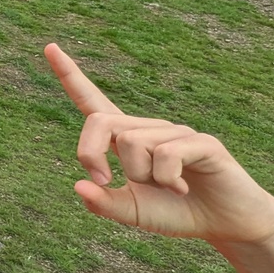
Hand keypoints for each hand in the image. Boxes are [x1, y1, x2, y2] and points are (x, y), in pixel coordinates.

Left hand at [45, 43, 273, 246]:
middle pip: (100, 122)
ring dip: (142, 177)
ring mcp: (176, 131)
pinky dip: (168, 180)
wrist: (225, 225)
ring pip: (132, 144)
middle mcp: (148, 128)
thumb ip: (103, 204)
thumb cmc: (176, 212)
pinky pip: (166, 154)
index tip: (48, 47)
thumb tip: (78, 186)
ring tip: (167, 188)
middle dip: (90, 154)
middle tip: (105, 181)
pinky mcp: (202, 141)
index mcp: (126, 140)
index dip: (70, 75)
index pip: (92, 102)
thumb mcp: (132, 213)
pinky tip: (182, 188)